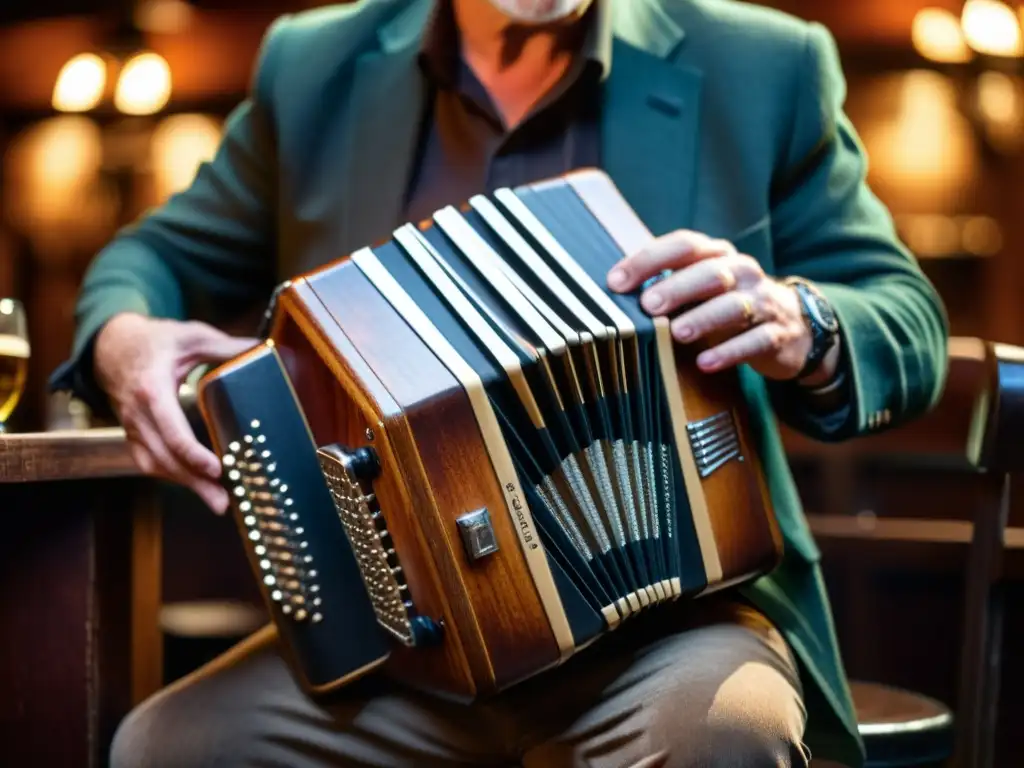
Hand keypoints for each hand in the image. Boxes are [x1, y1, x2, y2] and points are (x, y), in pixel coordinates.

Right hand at [93, 313, 257, 512]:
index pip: (170, 429)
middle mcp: (138, 413)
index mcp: (151, 388)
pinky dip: (172, 476)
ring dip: (186, 485)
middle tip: (223, 502)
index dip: (192, 453)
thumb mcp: (190, 335)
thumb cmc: (156, 341)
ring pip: (156, 464)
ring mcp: (133, 427)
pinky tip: (196, 486)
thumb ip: (224, 345)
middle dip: (194, 482)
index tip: (217, 469)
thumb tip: (262, 347)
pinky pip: (149, 462)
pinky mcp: (134, 434)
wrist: (112, 347)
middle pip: (164, 456)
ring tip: (216, 502)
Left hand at [606, 230, 828, 381]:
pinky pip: (756, 340)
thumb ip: (665, 285)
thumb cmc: (728, 305)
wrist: (795, 328)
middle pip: (710, 273)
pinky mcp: (777, 333)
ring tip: (678, 334)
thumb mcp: (700, 289)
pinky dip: (730, 351)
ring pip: (735, 305)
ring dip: (704, 318)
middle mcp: (743, 272)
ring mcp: (763, 302)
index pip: (683, 246)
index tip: (616, 281)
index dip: (649, 260)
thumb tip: (611, 294)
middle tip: (648, 305)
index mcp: (717, 255)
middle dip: (678, 287)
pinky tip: (706, 363)